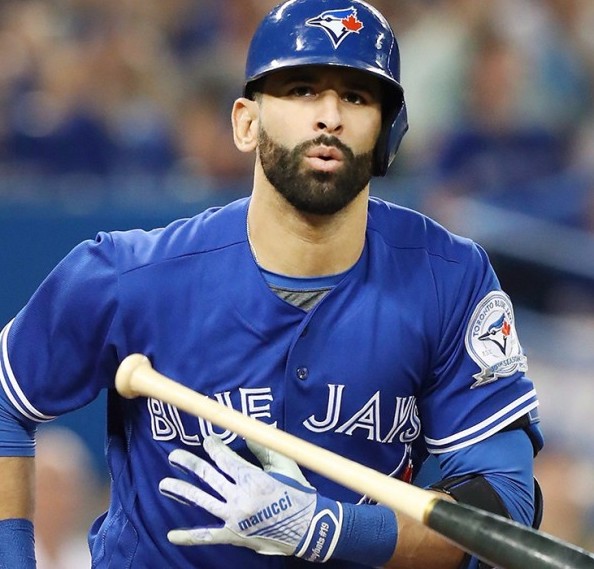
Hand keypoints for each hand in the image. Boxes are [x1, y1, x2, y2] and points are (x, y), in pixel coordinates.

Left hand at [159, 436, 342, 561]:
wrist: (310, 528)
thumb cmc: (299, 492)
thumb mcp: (285, 465)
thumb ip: (264, 449)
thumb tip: (247, 433)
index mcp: (252, 478)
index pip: (225, 459)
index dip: (213, 447)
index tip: (207, 440)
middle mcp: (239, 497)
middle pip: (208, 476)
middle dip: (189, 463)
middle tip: (174, 456)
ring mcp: (234, 517)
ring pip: (202, 501)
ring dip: (181, 491)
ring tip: (164, 483)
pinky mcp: (234, 535)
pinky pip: (208, 536)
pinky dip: (189, 536)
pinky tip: (171, 535)